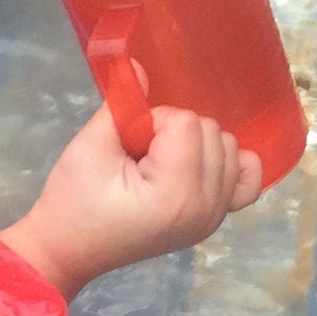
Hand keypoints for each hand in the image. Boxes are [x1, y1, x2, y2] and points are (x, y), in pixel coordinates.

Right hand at [0, 105, 263, 297]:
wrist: (68, 249)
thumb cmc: (72, 201)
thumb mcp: (89, 147)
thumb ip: (122, 103)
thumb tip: (139, 65)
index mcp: (176, 193)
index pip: (186, 122)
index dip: (152, 122)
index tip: (129, 146)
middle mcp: (206, 206)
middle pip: (212, 132)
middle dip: (173, 133)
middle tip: (139, 158)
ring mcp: (215, 216)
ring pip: (228, 147)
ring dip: (195, 146)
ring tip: (157, 167)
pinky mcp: (214, 219)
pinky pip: (248, 180)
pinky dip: (231, 164)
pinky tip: (200, 167)